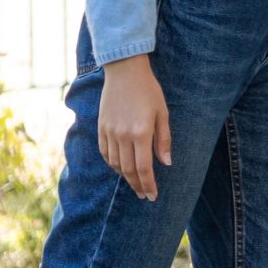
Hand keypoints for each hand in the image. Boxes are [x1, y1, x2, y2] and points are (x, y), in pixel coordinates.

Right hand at [98, 55, 172, 198]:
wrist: (124, 72)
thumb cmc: (149, 91)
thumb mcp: (162, 113)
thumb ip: (163, 139)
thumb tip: (166, 163)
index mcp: (140, 132)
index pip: (143, 167)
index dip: (148, 184)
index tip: (152, 196)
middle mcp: (122, 135)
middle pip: (128, 169)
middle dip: (137, 185)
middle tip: (144, 195)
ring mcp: (109, 132)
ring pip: (115, 163)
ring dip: (125, 177)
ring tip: (135, 183)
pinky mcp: (101, 128)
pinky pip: (105, 153)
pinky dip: (112, 164)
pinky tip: (120, 168)